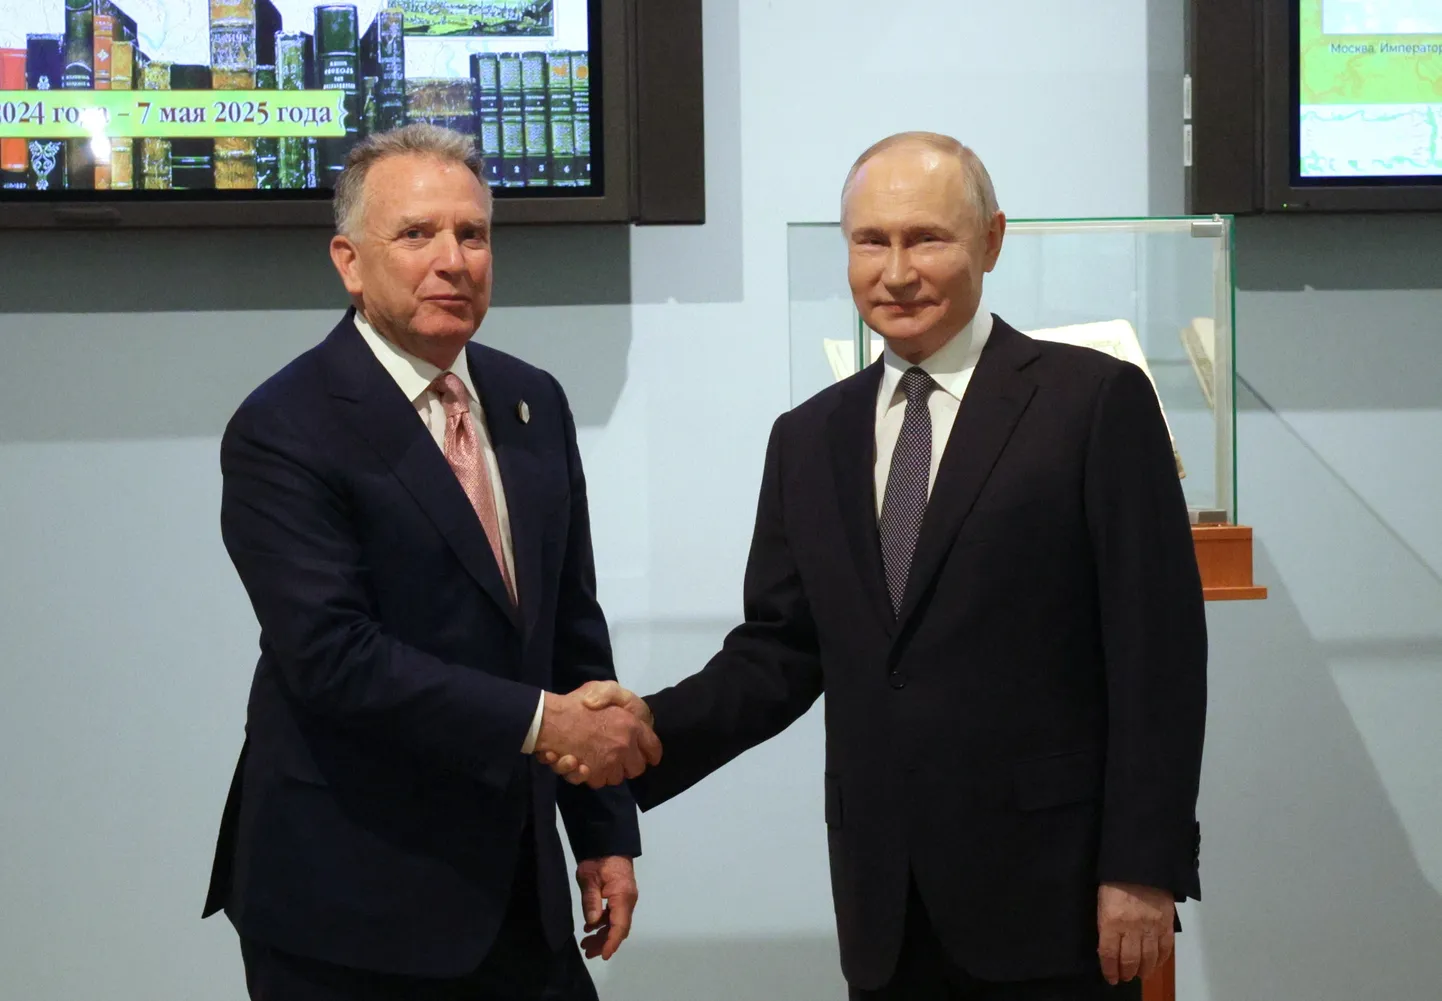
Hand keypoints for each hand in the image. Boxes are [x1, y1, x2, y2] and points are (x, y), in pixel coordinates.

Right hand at [533, 687, 660, 788]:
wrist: (548, 719)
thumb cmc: (577, 703)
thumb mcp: (603, 689)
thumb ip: (621, 703)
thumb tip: (629, 724)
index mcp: (632, 726)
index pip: (653, 748)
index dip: (651, 753)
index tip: (647, 755)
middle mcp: (623, 747)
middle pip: (636, 768)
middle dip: (628, 764)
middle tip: (615, 755)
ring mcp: (607, 763)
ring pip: (615, 778)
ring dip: (607, 771)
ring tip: (593, 757)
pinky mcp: (591, 774)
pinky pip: (597, 782)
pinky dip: (589, 775)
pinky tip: (579, 763)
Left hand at [575, 855, 637, 960]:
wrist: (608, 843)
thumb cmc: (598, 859)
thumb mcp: (589, 878)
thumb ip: (590, 900)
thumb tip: (592, 923)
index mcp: (622, 897)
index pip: (619, 926)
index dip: (611, 942)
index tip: (603, 955)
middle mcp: (627, 901)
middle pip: (619, 928)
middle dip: (604, 943)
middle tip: (587, 952)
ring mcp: (625, 899)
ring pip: (616, 923)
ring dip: (602, 935)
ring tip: (586, 944)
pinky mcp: (620, 896)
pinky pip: (614, 915)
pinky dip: (603, 924)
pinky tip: (590, 927)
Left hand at [1097, 882, 1174, 984]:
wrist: (1142, 863)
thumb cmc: (1115, 880)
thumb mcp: (1102, 902)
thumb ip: (1105, 924)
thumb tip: (1107, 945)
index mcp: (1111, 921)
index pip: (1108, 954)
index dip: (1109, 969)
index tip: (1110, 978)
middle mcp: (1131, 928)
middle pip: (1129, 960)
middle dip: (1126, 972)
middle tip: (1125, 977)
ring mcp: (1151, 927)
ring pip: (1149, 958)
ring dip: (1144, 970)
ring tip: (1140, 974)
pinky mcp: (1167, 923)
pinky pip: (1166, 948)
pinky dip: (1161, 959)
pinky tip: (1156, 963)